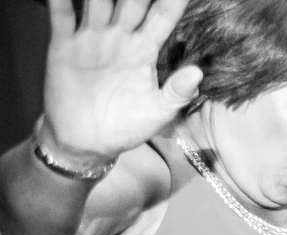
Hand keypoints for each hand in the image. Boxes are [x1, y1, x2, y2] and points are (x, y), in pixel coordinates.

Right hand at [41, 0, 201, 161]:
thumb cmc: (127, 125)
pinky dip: (60, 1)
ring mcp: (92, 38)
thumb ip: (177, 92)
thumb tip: (197, 73)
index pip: (163, 17)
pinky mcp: (64, 45)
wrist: (88, 141)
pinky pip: (62, 17)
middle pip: (131, 2)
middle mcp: (120, 37)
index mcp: (146, 50)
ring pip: (98, 2)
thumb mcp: (158, 112)